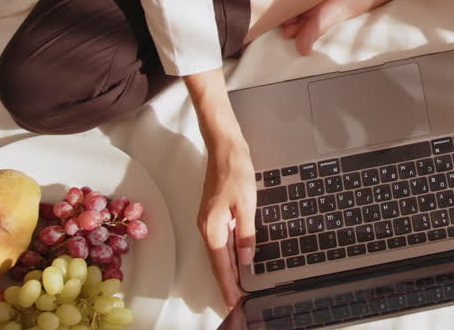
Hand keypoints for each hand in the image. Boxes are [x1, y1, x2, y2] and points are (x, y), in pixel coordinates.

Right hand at [198, 135, 255, 309]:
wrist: (224, 149)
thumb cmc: (234, 171)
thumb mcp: (246, 203)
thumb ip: (246, 233)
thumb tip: (246, 258)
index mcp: (213, 228)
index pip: (221, 266)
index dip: (228, 286)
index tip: (233, 303)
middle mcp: (207, 228)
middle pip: (216, 264)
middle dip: (226, 285)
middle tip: (235, 304)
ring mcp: (208, 222)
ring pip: (217, 254)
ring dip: (226, 273)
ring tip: (235, 290)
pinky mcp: (213, 215)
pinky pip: (219, 243)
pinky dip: (226, 257)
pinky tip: (235, 262)